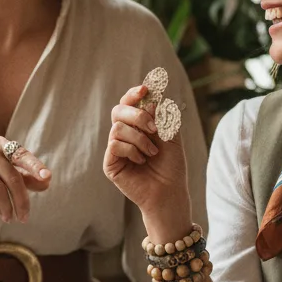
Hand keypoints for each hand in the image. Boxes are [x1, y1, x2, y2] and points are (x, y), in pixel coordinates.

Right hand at [0, 137, 50, 222]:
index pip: (22, 156)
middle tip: (24, 218)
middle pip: (12, 178)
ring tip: (8, 219)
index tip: (47, 178)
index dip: (35, 167)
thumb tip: (47, 183)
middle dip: (21, 201)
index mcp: (1, 144)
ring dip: (5, 207)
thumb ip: (22, 172)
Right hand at [103, 85, 191, 236]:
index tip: (146, 89)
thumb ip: (161, 116)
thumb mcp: (171, 136)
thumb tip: (149, 100)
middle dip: (137, 115)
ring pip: (117, 128)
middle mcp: (123, 135)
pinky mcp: (110, 163)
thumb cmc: (171, 166)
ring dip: (140, 139)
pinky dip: (132, 150)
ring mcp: (115, 149)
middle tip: (154, 128)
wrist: (170, 192)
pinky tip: (141, 161)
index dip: (134, 94)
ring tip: (152, 153)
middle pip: (118, 110)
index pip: (129, 103)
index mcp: (137, 126)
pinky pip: (115, 145)